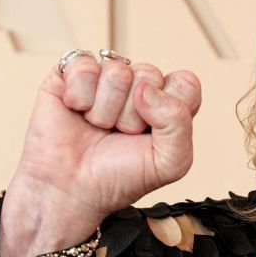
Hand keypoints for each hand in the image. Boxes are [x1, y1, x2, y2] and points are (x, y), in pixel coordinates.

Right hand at [0, 53, 201, 256]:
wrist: (70, 190)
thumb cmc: (119, 178)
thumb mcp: (169, 164)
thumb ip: (179, 124)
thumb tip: (146, 89)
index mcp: (166, 106)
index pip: (186, 82)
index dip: (170, 108)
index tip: (152, 134)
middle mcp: (138, 87)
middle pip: (150, 75)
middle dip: (133, 115)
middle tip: (119, 136)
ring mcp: (105, 77)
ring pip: (117, 72)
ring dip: (105, 111)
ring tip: (98, 128)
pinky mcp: (71, 72)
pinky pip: (84, 66)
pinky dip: (79, 97)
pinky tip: (76, 111)